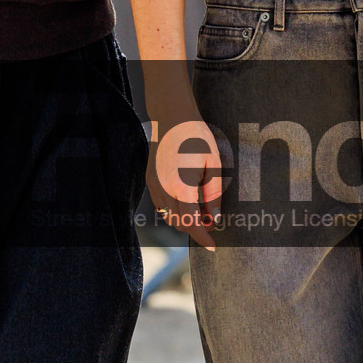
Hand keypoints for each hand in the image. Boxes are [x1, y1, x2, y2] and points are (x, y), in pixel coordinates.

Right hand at [148, 117, 223, 252]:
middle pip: (179, 223)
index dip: (203, 238)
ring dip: (183, 220)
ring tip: (200, 210)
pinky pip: (161, 204)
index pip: (192, 224)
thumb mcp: (213, 165)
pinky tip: (185, 199)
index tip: (213, 246)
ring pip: (168, 216)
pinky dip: (173, 209)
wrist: (172, 116)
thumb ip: (213, 194)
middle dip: (195, 229)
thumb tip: (213, 219)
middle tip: (210, 223)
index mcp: (182, 187)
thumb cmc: (197, 137)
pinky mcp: (149, 179)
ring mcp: (154, 185)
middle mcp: (164, 190)